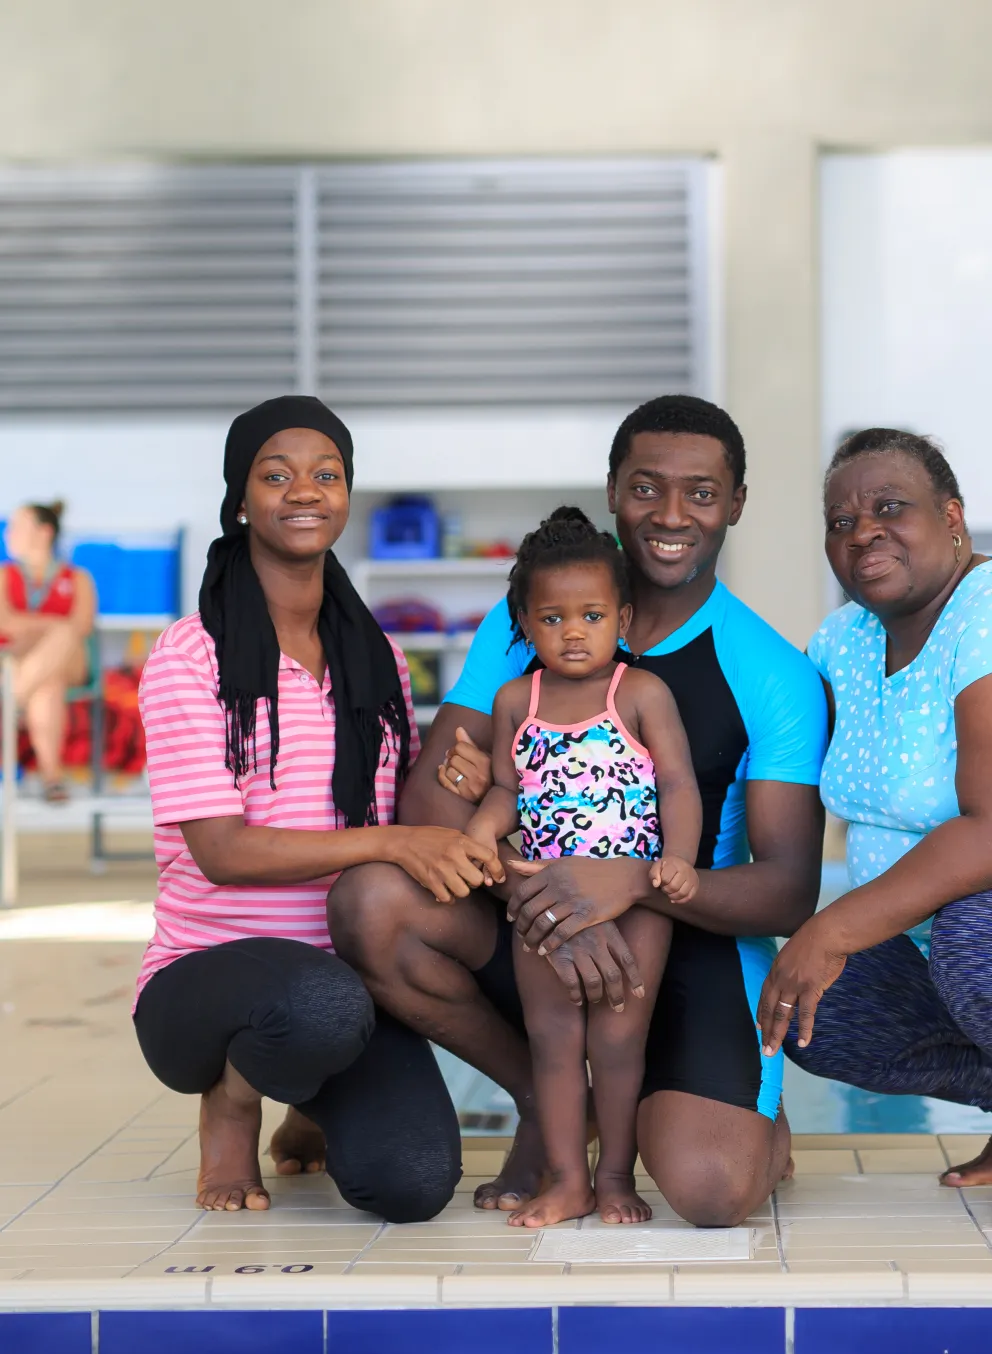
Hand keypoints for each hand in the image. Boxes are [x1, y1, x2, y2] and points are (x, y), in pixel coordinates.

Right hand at [385, 825, 503, 902]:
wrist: (404, 842)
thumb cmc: (430, 837)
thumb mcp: (453, 834)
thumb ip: (468, 845)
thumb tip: (486, 860)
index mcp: (462, 842)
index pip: (489, 857)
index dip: (497, 869)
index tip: (499, 877)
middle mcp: (454, 856)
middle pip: (477, 880)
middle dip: (475, 882)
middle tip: (467, 878)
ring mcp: (442, 870)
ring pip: (464, 892)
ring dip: (462, 890)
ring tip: (456, 884)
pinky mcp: (431, 881)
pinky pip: (448, 898)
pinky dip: (448, 897)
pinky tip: (445, 890)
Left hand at [437, 727, 492, 803]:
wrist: (493, 797)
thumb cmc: (487, 774)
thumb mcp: (484, 757)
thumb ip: (470, 743)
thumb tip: (458, 729)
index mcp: (485, 762)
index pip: (460, 747)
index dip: (455, 747)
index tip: (456, 751)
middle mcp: (479, 776)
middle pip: (453, 759)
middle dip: (451, 757)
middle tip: (454, 760)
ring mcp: (470, 789)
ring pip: (448, 770)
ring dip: (447, 767)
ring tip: (453, 768)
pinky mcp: (462, 797)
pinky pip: (445, 782)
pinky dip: (442, 775)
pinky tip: (445, 772)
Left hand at [506, 855, 644, 951]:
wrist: (623, 878)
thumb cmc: (592, 870)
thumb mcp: (564, 862)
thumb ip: (537, 865)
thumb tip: (511, 863)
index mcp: (552, 872)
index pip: (523, 892)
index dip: (513, 907)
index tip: (511, 917)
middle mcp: (559, 886)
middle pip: (530, 910)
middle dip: (521, 926)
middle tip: (519, 935)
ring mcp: (572, 901)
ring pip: (543, 924)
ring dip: (532, 938)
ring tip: (529, 946)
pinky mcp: (586, 915)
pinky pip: (561, 933)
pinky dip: (549, 944)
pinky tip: (544, 951)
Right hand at [543, 922, 644, 1011]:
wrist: (548, 907)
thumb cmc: (576, 913)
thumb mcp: (597, 917)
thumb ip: (608, 934)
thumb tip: (621, 958)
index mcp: (609, 932)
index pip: (627, 959)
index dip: (635, 979)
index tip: (639, 994)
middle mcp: (596, 942)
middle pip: (612, 975)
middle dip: (616, 995)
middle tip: (618, 1007)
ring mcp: (578, 950)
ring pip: (594, 982)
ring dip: (596, 996)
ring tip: (595, 999)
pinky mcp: (561, 956)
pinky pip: (572, 983)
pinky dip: (576, 995)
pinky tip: (577, 1000)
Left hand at [650, 856, 697, 903]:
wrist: (680, 862)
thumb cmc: (666, 866)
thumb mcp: (657, 866)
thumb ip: (654, 874)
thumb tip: (656, 885)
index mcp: (675, 863)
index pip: (665, 878)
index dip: (661, 883)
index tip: (661, 881)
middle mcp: (686, 870)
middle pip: (674, 887)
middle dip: (666, 890)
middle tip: (664, 887)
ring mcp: (693, 878)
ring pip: (682, 893)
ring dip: (672, 896)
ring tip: (669, 892)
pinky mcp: (696, 885)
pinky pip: (689, 897)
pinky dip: (680, 900)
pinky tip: (674, 898)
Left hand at [756, 917, 847, 1054]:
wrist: (826, 933)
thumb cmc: (814, 940)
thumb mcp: (792, 953)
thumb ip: (789, 969)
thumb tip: (793, 979)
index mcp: (775, 970)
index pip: (764, 996)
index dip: (761, 1013)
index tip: (759, 1027)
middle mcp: (780, 979)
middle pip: (769, 1009)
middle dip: (766, 1031)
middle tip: (764, 1049)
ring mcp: (794, 985)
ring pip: (782, 1015)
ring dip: (777, 1035)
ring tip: (772, 1050)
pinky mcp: (810, 989)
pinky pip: (806, 1014)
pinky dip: (804, 1030)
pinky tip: (802, 1043)